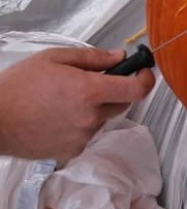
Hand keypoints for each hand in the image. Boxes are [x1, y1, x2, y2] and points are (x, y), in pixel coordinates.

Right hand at [0, 47, 153, 164]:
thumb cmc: (19, 86)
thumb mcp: (55, 58)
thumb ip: (93, 58)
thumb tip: (119, 57)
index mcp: (90, 91)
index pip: (136, 89)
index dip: (146, 79)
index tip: (143, 72)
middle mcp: (91, 117)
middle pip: (122, 103)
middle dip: (114, 90)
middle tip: (91, 82)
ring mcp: (83, 137)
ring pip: (103, 118)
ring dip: (95, 108)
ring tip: (65, 99)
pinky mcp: (72, 151)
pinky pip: (88, 134)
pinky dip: (81, 124)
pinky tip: (58, 116)